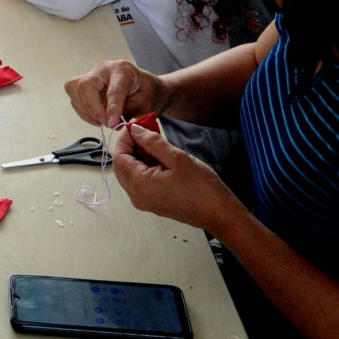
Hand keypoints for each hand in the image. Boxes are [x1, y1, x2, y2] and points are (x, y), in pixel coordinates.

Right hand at [64, 59, 167, 129]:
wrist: (146, 88)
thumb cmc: (148, 93)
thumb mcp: (145, 103)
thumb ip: (128, 111)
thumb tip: (111, 123)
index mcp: (123, 69)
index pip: (112, 89)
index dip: (111, 108)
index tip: (113, 124)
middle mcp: (104, 68)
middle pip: (84, 85)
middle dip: (91, 108)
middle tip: (105, 123)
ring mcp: (93, 75)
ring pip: (74, 90)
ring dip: (85, 111)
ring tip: (102, 120)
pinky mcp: (86, 84)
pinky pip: (75, 97)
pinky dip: (84, 111)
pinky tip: (98, 117)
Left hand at [111, 121, 238, 232]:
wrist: (219, 213)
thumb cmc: (201, 186)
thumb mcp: (177, 157)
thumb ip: (152, 142)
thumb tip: (134, 130)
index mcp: (139, 185)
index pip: (119, 157)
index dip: (124, 139)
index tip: (136, 124)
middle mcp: (136, 196)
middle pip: (121, 166)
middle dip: (130, 146)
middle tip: (146, 130)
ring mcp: (144, 202)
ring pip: (130, 173)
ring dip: (138, 155)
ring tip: (155, 141)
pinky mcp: (153, 203)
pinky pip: (140, 181)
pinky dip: (145, 166)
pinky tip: (160, 156)